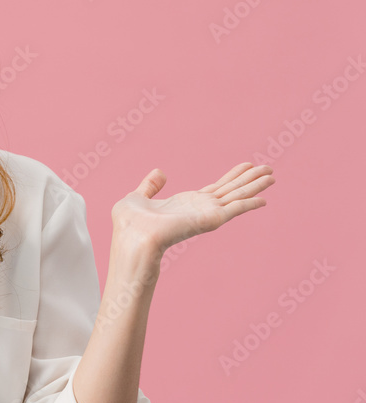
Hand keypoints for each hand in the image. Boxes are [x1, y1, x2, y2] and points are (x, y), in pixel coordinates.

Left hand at [111, 162, 274, 265]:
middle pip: (231, 190)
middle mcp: (200, 209)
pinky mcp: (210, 219)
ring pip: (237, 196)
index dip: (231, 177)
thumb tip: (160, 172)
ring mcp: (206, 215)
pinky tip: (265, 199)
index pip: (214, 188)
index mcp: (186, 204)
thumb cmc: (129, 224)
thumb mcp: (137, 197)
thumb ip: (150, 186)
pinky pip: (234, 208)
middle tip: (269, 168)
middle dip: (249, 179)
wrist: (133, 237)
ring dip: (255, 185)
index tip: (246, 165)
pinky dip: (249, 203)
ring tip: (273, 174)